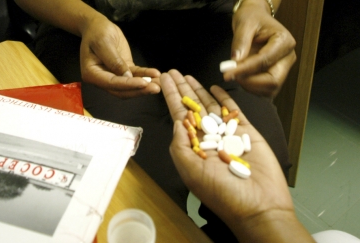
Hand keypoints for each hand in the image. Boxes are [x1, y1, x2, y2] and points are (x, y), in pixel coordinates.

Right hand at [80, 14, 160, 97]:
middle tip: (156, 88)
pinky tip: (156, 74)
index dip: (128, 85)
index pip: (112, 83)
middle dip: (140, 90)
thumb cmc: (97, 32)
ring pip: (130, 86)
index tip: (144, 84)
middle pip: (122, 90)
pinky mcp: (124, 71)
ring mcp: (113, 76)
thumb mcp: (103, 42)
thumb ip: (114, 60)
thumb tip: (126, 76)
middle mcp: (102, 79)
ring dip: (145, 86)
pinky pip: (136, 76)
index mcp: (92, 74)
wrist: (97, 26)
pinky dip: (146, 76)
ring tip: (160, 84)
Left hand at [161, 69, 294, 238]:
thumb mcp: (192, 172)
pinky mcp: (245, 131)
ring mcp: (226, 134)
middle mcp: (207, 138)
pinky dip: (224, 98)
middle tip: (173, 72)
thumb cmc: (222, 193)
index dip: (171, 97)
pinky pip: (233, 110)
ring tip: (188, 76)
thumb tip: (176, 122)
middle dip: (182, 90)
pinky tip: (215, 88)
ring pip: (210, 106)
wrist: (259, 205)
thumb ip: (180, 145)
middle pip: (192, 108)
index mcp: (193, 148)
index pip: (179, 117)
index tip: (163, 81)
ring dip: (199, 91)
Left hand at [224, 0, 295, 96]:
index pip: (264, 61)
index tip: (227, 74)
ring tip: (235, 73)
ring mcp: (283, 69)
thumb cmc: (252, 19)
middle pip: (272, 81)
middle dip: (250, 82)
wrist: (256, 20)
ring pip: (269, 89)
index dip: (245, 70)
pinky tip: (241, 76)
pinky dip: (251, 88)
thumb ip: (241, 42)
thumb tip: (235, 62)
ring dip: (249, 86)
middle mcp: (288, 57)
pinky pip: (265, 91)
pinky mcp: (276, 76)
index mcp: (284, 41)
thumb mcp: (244, 24)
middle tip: (231, 75)